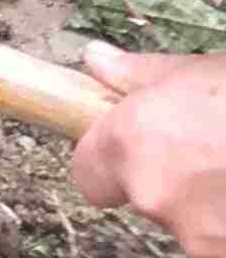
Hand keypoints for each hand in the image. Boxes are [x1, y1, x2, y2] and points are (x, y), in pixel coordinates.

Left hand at [75, 47, 225, 254]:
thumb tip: (96, 61)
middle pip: (145, 199)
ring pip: (192, 225)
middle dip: (170, 181)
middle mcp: (155, 196)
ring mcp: (199, 237)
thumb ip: (138, 75)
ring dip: (212, 205)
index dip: (107, 163)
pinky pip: (221, 240)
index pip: (87, 176)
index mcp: (131, 145)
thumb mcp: (194, 72)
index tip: (131, 149)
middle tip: (210, 152)